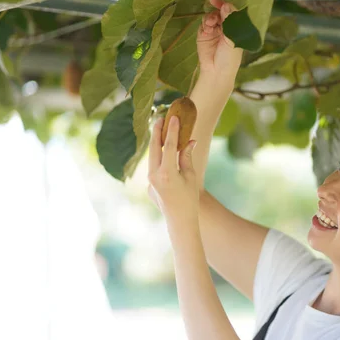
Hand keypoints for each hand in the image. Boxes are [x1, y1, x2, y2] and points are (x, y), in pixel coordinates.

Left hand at [148, 116, 198, 230]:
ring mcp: (149, 182)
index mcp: (166, 173)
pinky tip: (165, 156)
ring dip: (156, 145)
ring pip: (152, 158)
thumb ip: (186, 157)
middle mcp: (154, 176)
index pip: (168, 146)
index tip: (173, 118)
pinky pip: (154, 169)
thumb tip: (189, 140)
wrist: (180, 221)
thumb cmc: (189, 199)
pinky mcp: (149, 186)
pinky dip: (159, 160)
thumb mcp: (190, 176)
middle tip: (159, 118)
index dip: (171, 131)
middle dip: (156, 132)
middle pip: (154, 149)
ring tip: (160, 131)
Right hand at [197, 0, 242, 80]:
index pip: (232, 12)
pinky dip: (205, 24)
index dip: (226, 4)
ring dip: (210, 17)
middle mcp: (226, 28)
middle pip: (220, 12)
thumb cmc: (230, 58)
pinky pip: (203, 24)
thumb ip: (230, 22)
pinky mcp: (204, 34)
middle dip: (217, 8)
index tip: (220, 1)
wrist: (216, 72)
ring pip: (211, 16)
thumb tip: (226, 5)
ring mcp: (214, 31)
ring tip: (210, 24)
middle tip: (213, 3)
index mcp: (236, 28)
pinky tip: (207, 29)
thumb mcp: (233, 39)